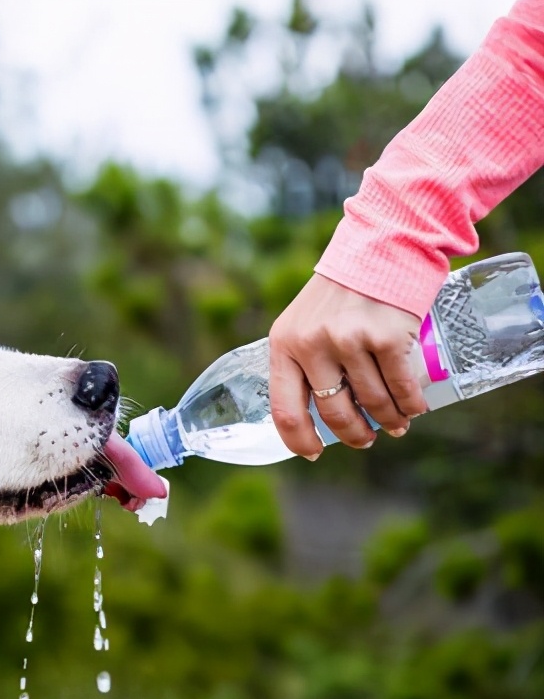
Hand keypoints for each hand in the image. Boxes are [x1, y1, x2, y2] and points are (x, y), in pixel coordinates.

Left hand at [269, 273, 426, 458]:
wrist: (380, 246)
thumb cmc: (340, 291)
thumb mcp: (303, 322)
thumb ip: (302, 360)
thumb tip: (315, 412)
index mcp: (284, 345)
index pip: (285, 409)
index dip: (299, 440)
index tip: (314, 453)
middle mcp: (312, 346)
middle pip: (334, 413)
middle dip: (355, 434)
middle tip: (366, 439)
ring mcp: (349, 342)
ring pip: (373, 403)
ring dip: (389, 420)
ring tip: (397, 423)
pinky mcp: (386, 337)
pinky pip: (401, 387)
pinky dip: (411, 404)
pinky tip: (414, 408)